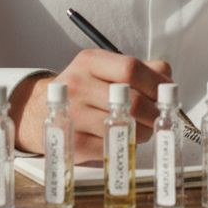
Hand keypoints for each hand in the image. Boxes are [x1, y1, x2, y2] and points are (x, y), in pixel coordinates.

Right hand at [11, 49, 171, 163]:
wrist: (39, 111)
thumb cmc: (84, 89)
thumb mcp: (104, 68)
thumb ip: (140, 69)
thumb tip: (168, 79)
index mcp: (90, 61)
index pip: (131, 68)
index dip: (156, 83)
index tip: (167, 94)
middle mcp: (78, 85)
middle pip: (132, 101)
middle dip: (155, 112)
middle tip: (160, 117)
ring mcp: (74, 114)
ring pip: (125, 126)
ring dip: (143, 131)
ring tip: (142, 128)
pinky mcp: (73, 141)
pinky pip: (112, 146)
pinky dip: (125, 144)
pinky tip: (123, 138)